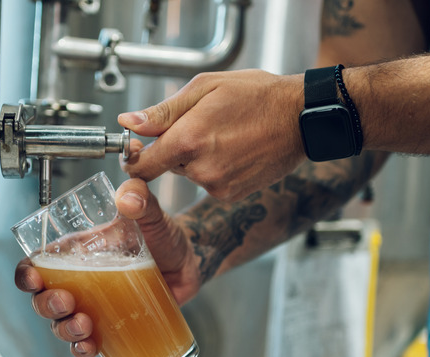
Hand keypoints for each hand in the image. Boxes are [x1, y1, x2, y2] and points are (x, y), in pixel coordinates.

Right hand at [14, 178, 200, 356]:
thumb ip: (140, 196)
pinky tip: (90, 347)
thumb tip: (129, 197)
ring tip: (85, 325)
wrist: (190, 261)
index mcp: (75, 252)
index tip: (34, 279)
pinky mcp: (111, 324)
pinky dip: (82, 349)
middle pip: (42, 299)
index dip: (26, 275)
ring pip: (60, 325)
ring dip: (64, 330)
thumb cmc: (163, 235)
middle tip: (67, 302)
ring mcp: (93, 305)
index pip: (35, 264)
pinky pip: (86, 343)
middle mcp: (78, 280)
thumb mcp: (150, 213)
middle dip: (46, 305)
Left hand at [119, 69, 305, 201]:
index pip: (141, 165)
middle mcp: (200, 168)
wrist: (300, 119)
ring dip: (196, 156)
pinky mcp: (231, 194)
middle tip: (203, 123)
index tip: (137, 148)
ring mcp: (217, 185)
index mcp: (188, 139)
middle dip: (175, 146)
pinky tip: (235, 150)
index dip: (134, 157)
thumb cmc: (257, 96)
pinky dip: (214, 167)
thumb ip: (162, 111)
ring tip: (225, 134)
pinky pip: (208, 181)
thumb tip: (129, 124)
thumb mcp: (205, 88)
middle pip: (167, 165)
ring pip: (188, 172)